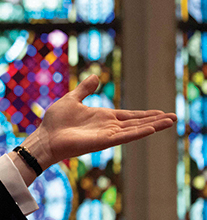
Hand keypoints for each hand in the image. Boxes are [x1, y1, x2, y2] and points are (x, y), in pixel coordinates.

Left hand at [15, 74, 175, 182]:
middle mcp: (108, 127)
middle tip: (174, 118)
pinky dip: (137, 133)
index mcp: (103, 117)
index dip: (145, 114)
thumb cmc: (55, 122)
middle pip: (137, 122)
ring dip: (153, 126)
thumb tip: (94, 77)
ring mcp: (107, 135)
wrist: (45, 137)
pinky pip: (123, 137)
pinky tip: (152, 129)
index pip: (130, 115)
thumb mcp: (72, 99)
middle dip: (155, 120)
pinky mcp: (102, 142)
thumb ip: (85, 90)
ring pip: (135, 129)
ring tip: (170, 122)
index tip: (161, 112)